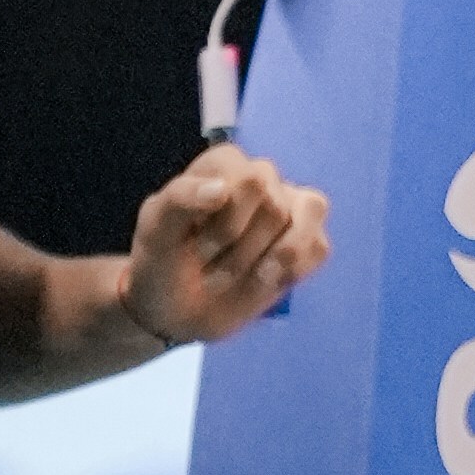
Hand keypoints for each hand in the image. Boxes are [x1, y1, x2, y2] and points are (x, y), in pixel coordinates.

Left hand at [123, 143, 327, 350]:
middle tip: (210, 271)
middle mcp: (261, 177)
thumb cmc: (163, 262)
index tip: (195, 250)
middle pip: (276, 207)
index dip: (227, 224)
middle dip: (241, 251)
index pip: (251, 180)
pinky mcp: (306, 240)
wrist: (175, 309)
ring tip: (238, 278)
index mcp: (223, 164)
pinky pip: (319, 247)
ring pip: (308, 217)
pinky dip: (292, 272)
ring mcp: (288, 207)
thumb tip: (221, 189)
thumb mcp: (155, 231)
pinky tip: (263, 281)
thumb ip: (179, 200)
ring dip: (271, 262)